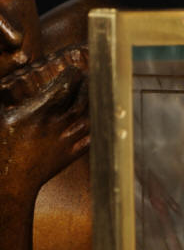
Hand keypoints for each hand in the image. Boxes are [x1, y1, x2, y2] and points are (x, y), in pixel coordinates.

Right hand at [0, 48, 88, 199]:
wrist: (11, 183)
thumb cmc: (0, 149)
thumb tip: (10, 65)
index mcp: (38, 114)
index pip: (63, 89)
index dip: (72, 77)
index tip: (76, 69)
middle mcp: (56, 127)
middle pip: (80, 101)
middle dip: (88, 87)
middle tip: (92, 76)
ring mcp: (66, 142)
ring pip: (89, 118)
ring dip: (97, 104)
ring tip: (102, 91)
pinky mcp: (70, 155)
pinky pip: (92, 138)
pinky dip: (101, 126)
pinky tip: (107, 117)